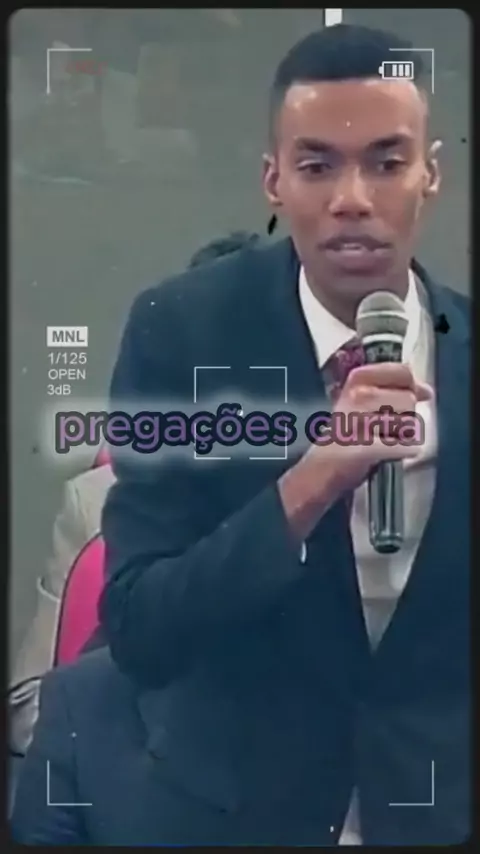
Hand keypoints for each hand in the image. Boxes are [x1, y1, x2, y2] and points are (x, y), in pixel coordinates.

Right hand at [309, 362, 432, 491]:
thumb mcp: (361, 401)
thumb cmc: (345, 434)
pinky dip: (405, 451)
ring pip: (408, 423)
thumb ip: (394, 390)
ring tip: (384, 440)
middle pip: (409, 400)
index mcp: (357, 379)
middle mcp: (358, 395)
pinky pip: (402, 446)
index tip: (410, 396)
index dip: (412, 386)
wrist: (318, 469)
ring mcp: (360, 421)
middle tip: (385, 428)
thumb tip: (426, 390)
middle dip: (405, 416)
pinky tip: (394, 453)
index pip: (402, 372)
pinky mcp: (365, 447)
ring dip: (403, 435)